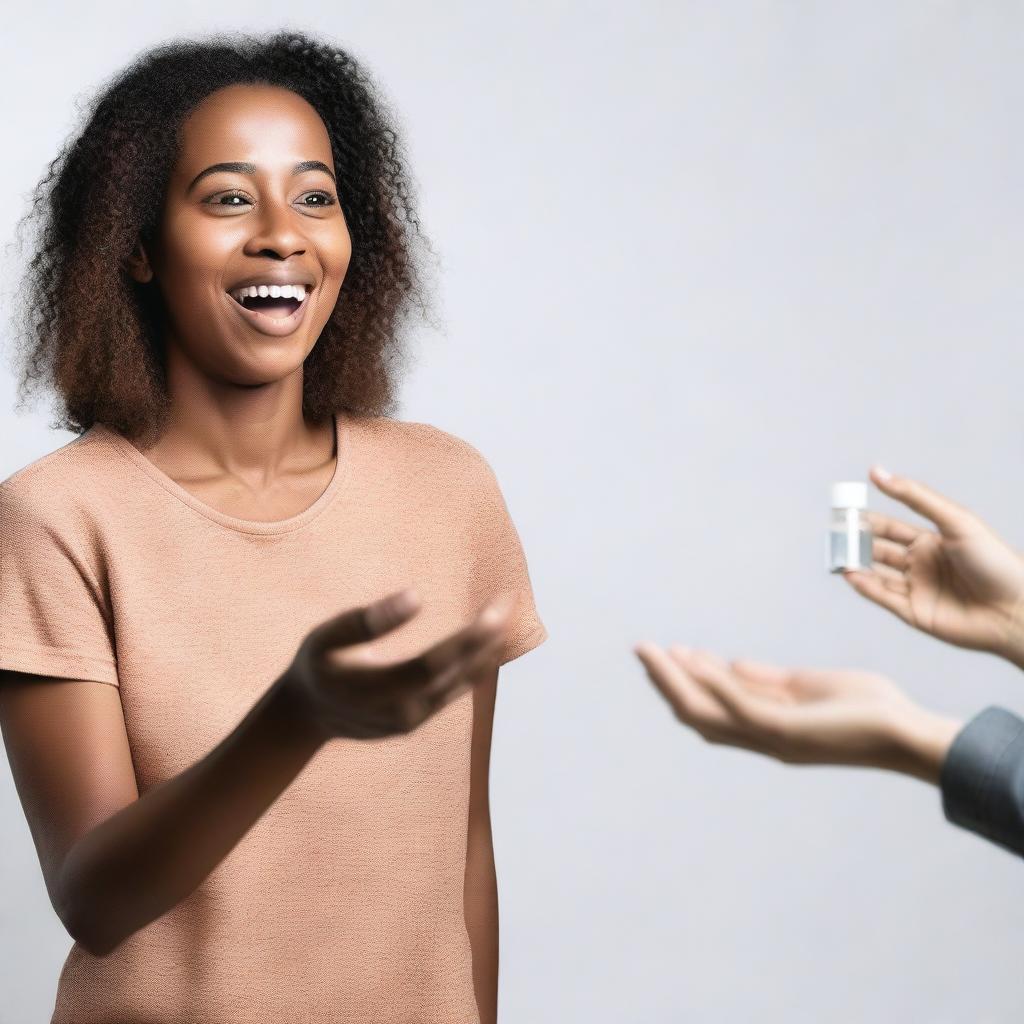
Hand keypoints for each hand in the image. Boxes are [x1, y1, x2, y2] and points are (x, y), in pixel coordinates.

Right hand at [282, 589, 512, 742]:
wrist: (307, 715)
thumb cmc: (318, 665)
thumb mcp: (325, 638)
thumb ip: (365, 620)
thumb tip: (416, 596)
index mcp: (376, 689)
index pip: (434, 664)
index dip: (468, 639)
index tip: (494, 610)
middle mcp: (401, 710)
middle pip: (456, 673)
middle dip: (487, 638)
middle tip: (510, 601)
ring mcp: (412, 719)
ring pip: (462, 683)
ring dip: (489, 649)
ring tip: (509, 613)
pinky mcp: (419, 719)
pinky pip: (456, 689)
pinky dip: (478, 663)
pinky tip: (494, 638)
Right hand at [634, 644, 962, 783]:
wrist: (908, 733)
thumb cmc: (868, 710)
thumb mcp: (810, 687)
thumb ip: (769, 679)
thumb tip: (731, 663)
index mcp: (767, 727)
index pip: (712, 705)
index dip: (683, 681)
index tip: (666, 653)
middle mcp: (760, 737)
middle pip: (696, 712)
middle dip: (665, 681)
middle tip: (641, 650)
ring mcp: (771, 737)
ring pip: (705, 711)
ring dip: (674, 680)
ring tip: (650, 652)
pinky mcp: (786, 731)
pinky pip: (737, 705)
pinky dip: (711, 681)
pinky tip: (692, 660)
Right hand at [845, 466, 1023, 668]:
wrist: (1015, 609)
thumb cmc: (994, 561)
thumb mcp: (954, 520)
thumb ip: (914, 496)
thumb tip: (877, 472)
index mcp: (930, 541)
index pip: (888, 528)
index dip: (866, 520)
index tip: (844, 511)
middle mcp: (920, 565)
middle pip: (877, 551)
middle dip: (856, 543)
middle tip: (835, 534)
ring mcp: (916, 590)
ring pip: (875, 574)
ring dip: (856, 564)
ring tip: (837, 554)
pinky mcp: (914, 613)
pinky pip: (883, 597)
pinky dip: (864, 586)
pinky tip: (850, 573)